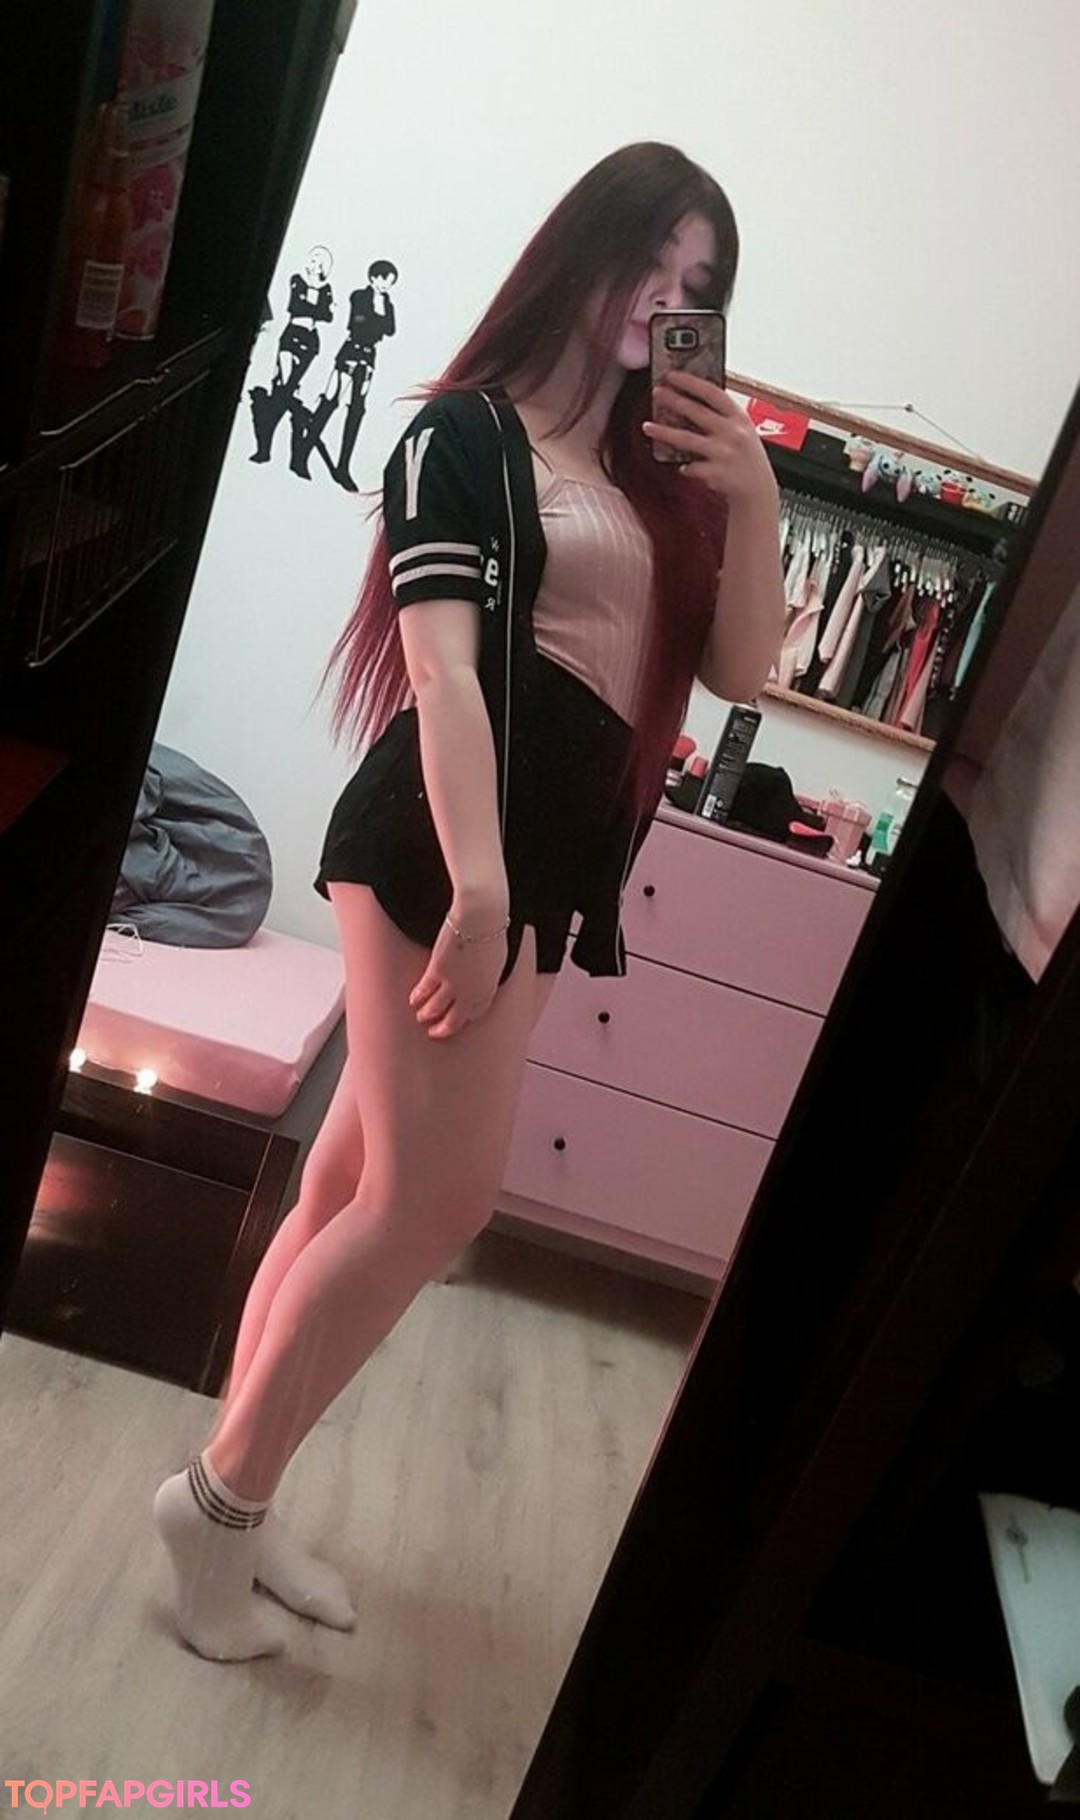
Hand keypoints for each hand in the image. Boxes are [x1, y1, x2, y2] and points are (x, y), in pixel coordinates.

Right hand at [408, 916, 507, 1039]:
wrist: (481, 916)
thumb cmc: (492, 930)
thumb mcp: (496, 959)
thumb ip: (486, 973)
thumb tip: (478, 976)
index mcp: (488, 989)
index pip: (476, 1013)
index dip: (464, 1020)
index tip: (456, 1022)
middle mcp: (472, 992)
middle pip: (455, 1020)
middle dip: (443, 1029)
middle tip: (434, 1032)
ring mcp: (454, 984)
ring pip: (436, 1008)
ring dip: (426, 1014)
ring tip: (421, 1016)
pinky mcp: (438, 972)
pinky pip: (424, 991)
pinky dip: (417, 997)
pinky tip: (413, 1000)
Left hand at [644, 371, 777, 510]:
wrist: (759, 490)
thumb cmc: (748, 459)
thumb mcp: (743, 431)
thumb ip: (722, 418)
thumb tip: (690, 404)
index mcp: (739, 418)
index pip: (712, 393)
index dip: (691, 382)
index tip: (673, 376)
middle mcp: (732, 433)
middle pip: (696, 411)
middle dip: (673, 400)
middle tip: (656, 393)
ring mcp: (723, 453)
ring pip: (686, 439)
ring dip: (663, 432)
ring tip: (647, 426)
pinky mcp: (716, 473)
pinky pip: (691, 467)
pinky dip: (685, 468)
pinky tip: (683, 467)